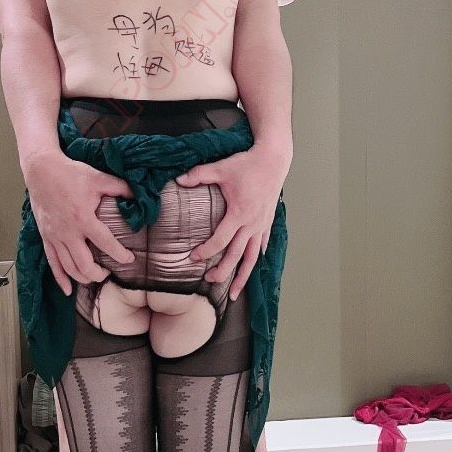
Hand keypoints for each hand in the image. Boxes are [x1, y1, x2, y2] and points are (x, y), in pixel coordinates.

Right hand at [22, 149, 135, 295]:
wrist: (42, 170)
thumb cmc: (71, 174)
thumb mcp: (100, 178)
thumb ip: (122, 188)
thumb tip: (140, 196)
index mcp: (83, 218)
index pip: (105, 243)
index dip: (120, 254)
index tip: (130, 259)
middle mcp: (68, 231)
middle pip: (84, 264)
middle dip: (99, 274)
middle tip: (110, 272)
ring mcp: (55, 236)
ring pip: (68, 268)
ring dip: (83, 277)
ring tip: (96, 276)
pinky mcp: (46, 237)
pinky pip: (52, 263)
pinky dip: (60, 279)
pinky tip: (67, 290)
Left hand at [175, 143, 289, 298]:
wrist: (274, 159)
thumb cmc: (247, 164)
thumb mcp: (221, 168)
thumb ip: (198, 175)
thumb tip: (177, 180)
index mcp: (240, 214)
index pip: (221, 240)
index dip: (206, 251)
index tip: (193, 258)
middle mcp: (253, 224)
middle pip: (237, 256)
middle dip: (223, 271)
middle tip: (209, 281)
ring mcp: (262, 224)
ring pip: (252, 257)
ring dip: (243, 276)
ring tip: (233, 292)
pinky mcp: (268, 221)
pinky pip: (262, 245)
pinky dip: (256, 258)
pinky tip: (252, 266)